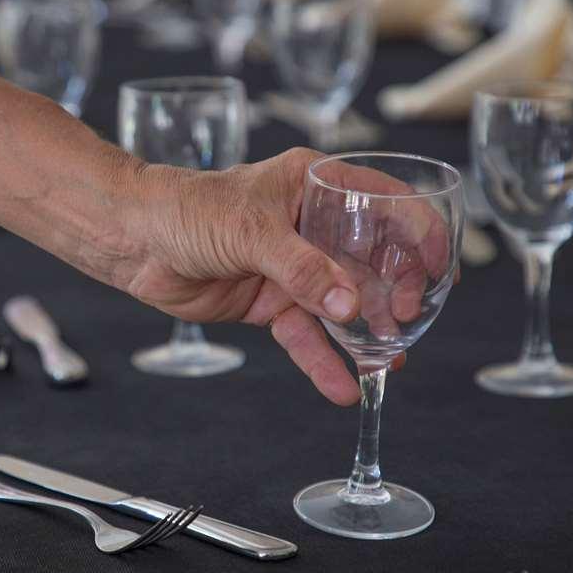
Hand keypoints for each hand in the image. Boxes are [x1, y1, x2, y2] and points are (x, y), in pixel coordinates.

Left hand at [124, 148, 448, 405]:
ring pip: (343, 303)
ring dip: (367, 333)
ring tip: (391, 364)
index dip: (418, 233)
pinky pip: (305, 334)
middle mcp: (312, 225)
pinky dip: (322, 360)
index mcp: (315, 185)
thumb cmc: (187, 210)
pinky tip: (343, 387)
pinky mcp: (271, 302)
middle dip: (395, 291)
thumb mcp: (251, 231)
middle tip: (406, 321)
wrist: (134, 242)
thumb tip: (352, 307)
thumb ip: (303, 269)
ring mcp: (293, 266)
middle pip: (372, 260)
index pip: (385, 202)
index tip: (439, 270)